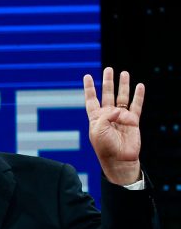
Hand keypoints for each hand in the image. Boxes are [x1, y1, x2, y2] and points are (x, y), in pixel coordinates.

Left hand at [83, 67, 143, 184]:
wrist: (119, 159)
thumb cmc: (105, 147)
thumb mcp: (98, 130)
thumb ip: (106, 116)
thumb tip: (118, 110)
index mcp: (96, 118)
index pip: (91, 99)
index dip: (89, 88)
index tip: (87, 76)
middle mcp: (108, 115)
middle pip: (107, 94)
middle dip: (108, 82)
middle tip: (109, 69)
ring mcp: (121, 117)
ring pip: (122, 97)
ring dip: (123, 85)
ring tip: (124, 73)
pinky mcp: (133, 121)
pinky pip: (136, 106)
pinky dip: (138, 96)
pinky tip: (139, 86)